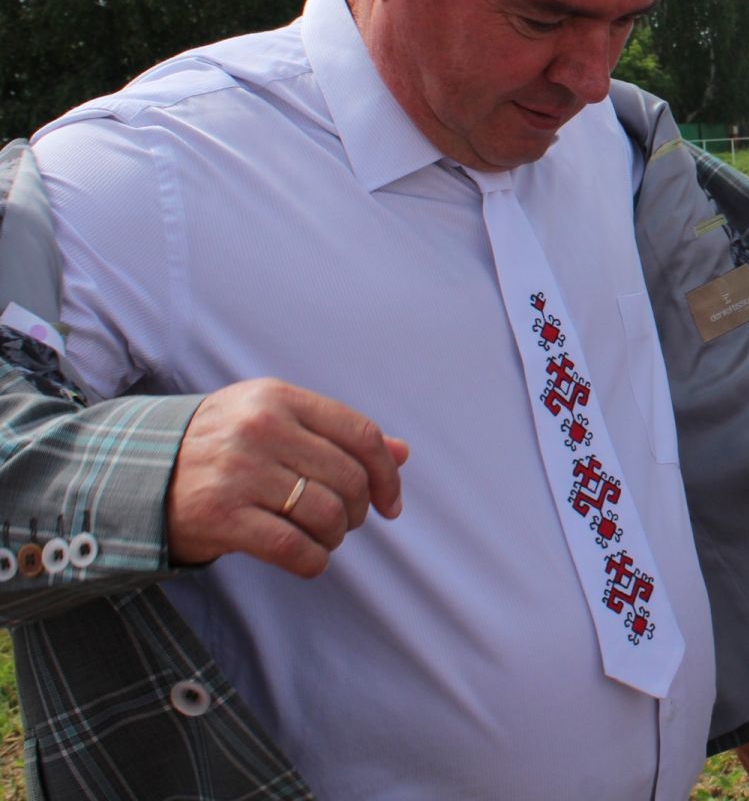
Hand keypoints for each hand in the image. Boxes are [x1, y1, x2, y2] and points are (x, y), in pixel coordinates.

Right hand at [166, 378, 408, 577]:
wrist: (135, 475)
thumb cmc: (220, 448)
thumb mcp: (274, 421)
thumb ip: (336, 435)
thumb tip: (403, 453)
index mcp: (277, 398)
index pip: (360, 433)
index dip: (387, 473)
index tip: (391, 503)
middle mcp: (259, 428)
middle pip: (349, 478)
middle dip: (358, 510)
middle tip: (345, 522)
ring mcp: (238, 471)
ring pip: (326, 514)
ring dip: (334, 537)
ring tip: (321, 537)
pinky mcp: (219, 515)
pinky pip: (294, 548)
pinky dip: (313, 561)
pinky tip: (308, 559)